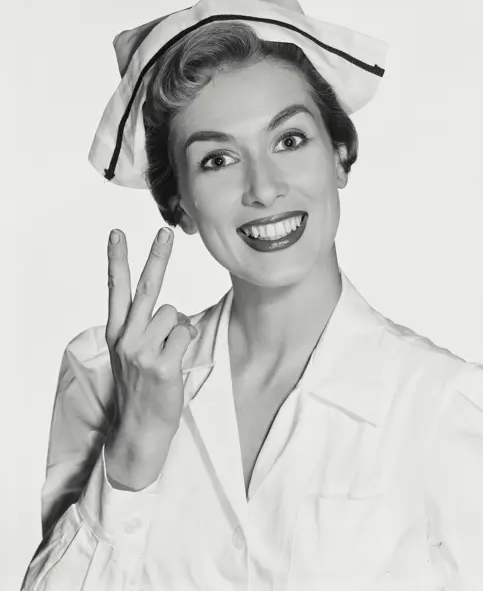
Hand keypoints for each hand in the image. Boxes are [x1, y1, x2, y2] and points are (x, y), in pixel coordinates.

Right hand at [104, 227, 196, 489]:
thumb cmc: (142, 391)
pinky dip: (187, 345)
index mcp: (118, 334)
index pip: (116, 290)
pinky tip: (175, 364)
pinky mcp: (161, 364)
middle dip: (157, 257)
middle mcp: (126, 338)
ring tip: (170, 354)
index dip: (117, 261)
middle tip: (164, 232)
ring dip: (180, 330)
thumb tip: (172, 312)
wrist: (138, 431)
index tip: (117, 234)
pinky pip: (185, 335)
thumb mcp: (133, 357)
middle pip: (147, 288)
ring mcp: (142, 351)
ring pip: (174, 315)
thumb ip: (145, 330)